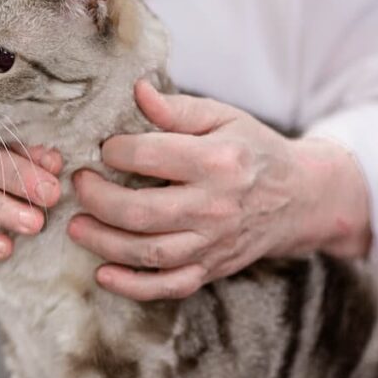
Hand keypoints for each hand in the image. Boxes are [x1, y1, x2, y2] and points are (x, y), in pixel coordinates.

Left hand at [68, 81, 371, 300]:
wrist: (301, 197)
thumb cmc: (252, 150)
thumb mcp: (222, 117)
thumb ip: (177, 109)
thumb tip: (137, 90)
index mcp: (217, 162)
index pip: (150, 157)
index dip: (115, 151)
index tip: (102, 148)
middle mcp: (215, 207)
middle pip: (141, 212)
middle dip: (97, 199)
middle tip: (77, 185)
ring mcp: (213, 243)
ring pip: (149, 253)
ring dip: (104, 242)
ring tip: (76, 225)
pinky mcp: (211, 268)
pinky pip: (169, 286)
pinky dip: (133, 286)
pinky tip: (102, 273)